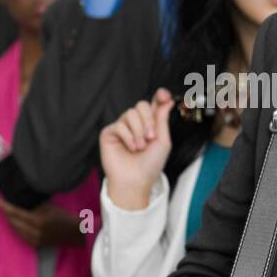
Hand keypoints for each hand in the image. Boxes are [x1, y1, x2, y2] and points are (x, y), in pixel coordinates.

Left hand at [0, 197, 83, 248]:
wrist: (75, 232)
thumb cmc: (62, 216)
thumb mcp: (47, 206)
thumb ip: (32, 206)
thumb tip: (18, 202)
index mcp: (37, 221)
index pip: (15, 213)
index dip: (4, 206)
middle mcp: (34, 232)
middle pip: (13, 222)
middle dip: (5, 213)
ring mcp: (35, 240)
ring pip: (15, 230)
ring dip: (10, 221)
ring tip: (5, 212)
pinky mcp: (36, 245)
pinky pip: (21, 235)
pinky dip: (16, 228)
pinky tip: (15, 222)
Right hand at [99, 88, 173, 209]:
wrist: (136, 180)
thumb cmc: (150, 164)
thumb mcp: (163, 141)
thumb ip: (162, 119)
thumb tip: (167, 101)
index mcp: (150, 124)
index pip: (153, 103)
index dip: (159, 96)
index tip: (164, 95)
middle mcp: (135, 123)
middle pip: (141, 105)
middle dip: (148, 120)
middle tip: (151, 138)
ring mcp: (122, 127)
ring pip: (130, 113)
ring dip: (139, 131)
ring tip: (140, 147)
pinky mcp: (109, 133)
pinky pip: (119, 125)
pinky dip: (128, 137)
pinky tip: (131, 148)